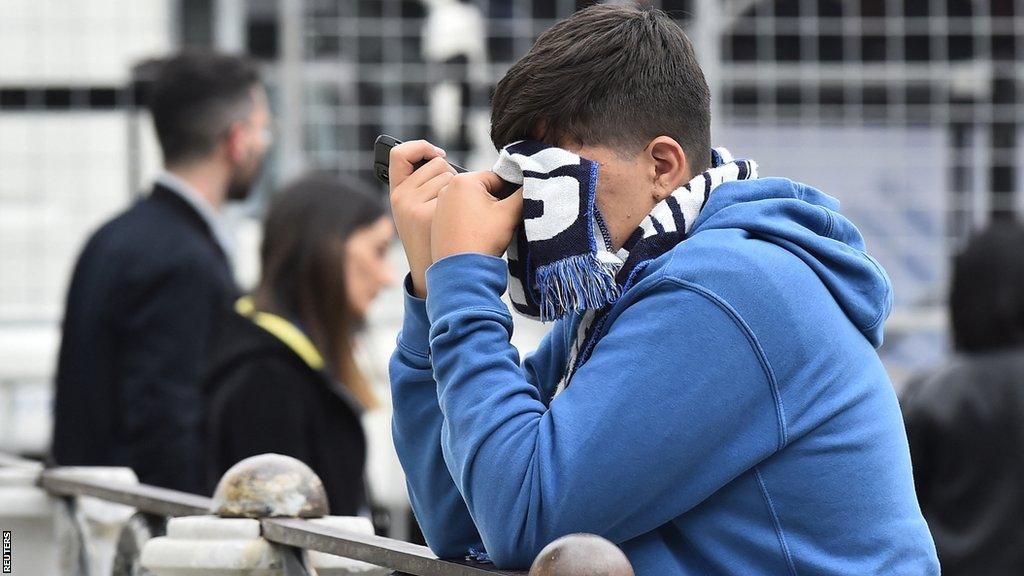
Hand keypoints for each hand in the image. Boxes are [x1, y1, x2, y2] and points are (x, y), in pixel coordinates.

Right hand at [389, 140, 454, 297]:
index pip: (399, 155)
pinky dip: (470, 200)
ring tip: (454, 217)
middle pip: (438, 164)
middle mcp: (402, 197)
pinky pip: (459, 191)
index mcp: (396, 194)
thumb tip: (439, 158)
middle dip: (450, 177)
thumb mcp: (414, 213)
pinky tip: (462, 220)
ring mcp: (415, 206)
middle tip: (448, 207)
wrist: (434, 275)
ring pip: (451, 176)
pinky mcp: (430, 214)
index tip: (438, 153)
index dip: (420, 147)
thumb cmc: (432, 241)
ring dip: (461, 191)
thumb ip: (420, 187)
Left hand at [432, 171, 523, 260]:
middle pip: (484, 188)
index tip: (520, 203)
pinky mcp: (438, 221)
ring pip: (473, 201)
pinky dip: (473, 219)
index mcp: (463, 181)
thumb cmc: (482, 240)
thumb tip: (531, 184)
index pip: (498, 177)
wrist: (461, 271)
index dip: (513, 190)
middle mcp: (447, 188)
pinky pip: (461, 213)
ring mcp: (440, 205)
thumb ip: (523, 194)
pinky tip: (480, 232)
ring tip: (493, 227)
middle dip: (498, 200)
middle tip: (507, 218)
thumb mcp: (509, 214)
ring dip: (486, 210)